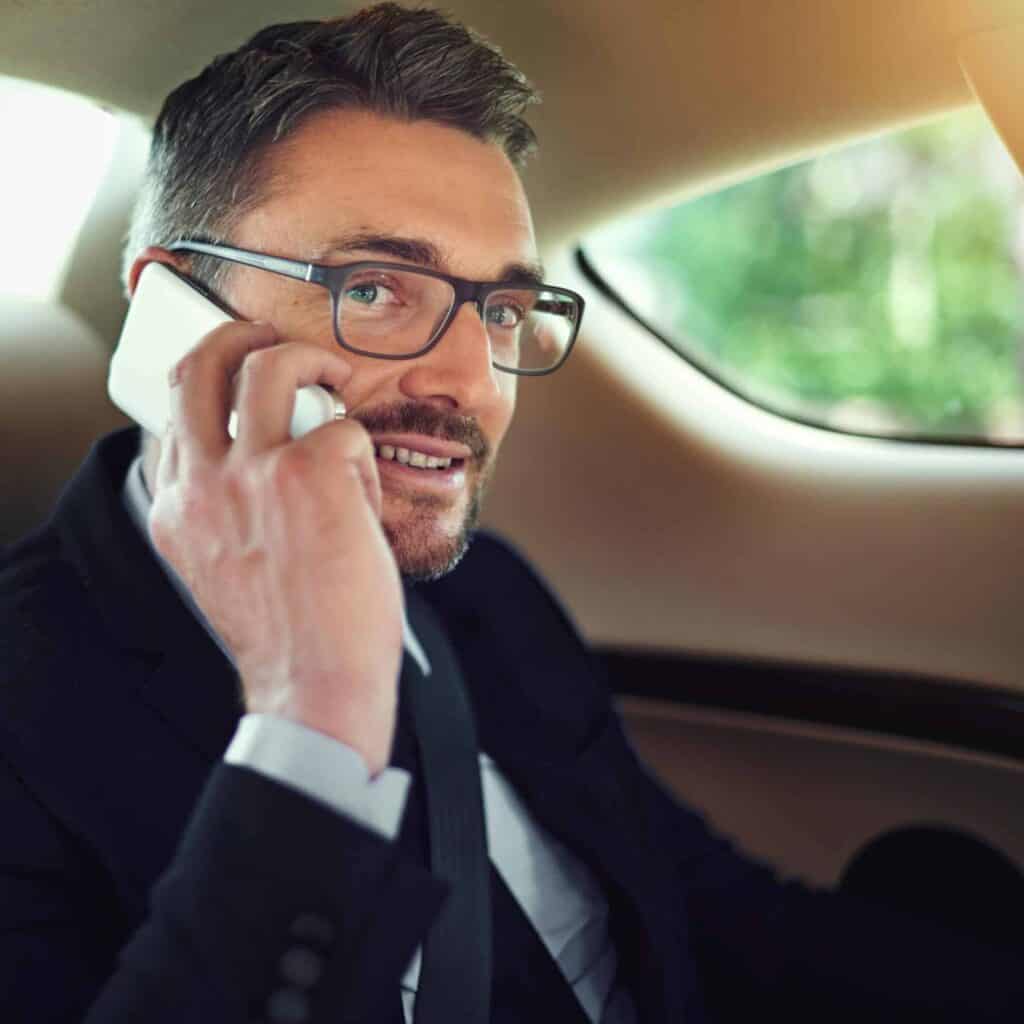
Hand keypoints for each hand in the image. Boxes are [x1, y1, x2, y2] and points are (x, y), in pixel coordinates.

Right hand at [148, 321, 402, 774]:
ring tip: (333, 377)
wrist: (315, 685)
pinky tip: (364, 503)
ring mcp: (255, 470)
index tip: (237, 386)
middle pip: (202, 366)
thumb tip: (258, 462)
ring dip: (308, 359)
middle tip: (274, 341)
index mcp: (177, 510)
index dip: (207, 390)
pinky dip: (362, 459)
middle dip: (239, 336)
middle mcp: (203, 482)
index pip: (173, 420)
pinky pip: (346, 430)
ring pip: (270, 364)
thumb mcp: (224, 571)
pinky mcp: (312, 470)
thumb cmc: (287, 635)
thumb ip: (226, 512)